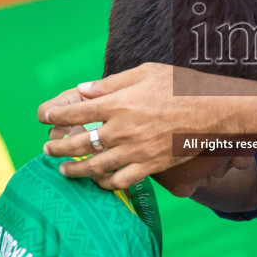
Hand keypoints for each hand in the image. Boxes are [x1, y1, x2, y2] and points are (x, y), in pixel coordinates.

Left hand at [39, 63, 230, 190]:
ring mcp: (135, 151)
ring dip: (74, 170)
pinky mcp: (149, 166)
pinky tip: (97, 181)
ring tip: (63, 170)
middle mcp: (122, 130)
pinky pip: (120, 181)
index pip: (76, 112)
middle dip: (57, 148)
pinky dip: (105, 184)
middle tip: (47, 150)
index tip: (44, 118)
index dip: (55, 116)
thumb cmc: (180, 86)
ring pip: (95, 167)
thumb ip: (111, 83)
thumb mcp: (145, 72)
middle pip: (79, 143)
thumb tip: (83, 90)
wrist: (212, 111)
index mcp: (119, 104)